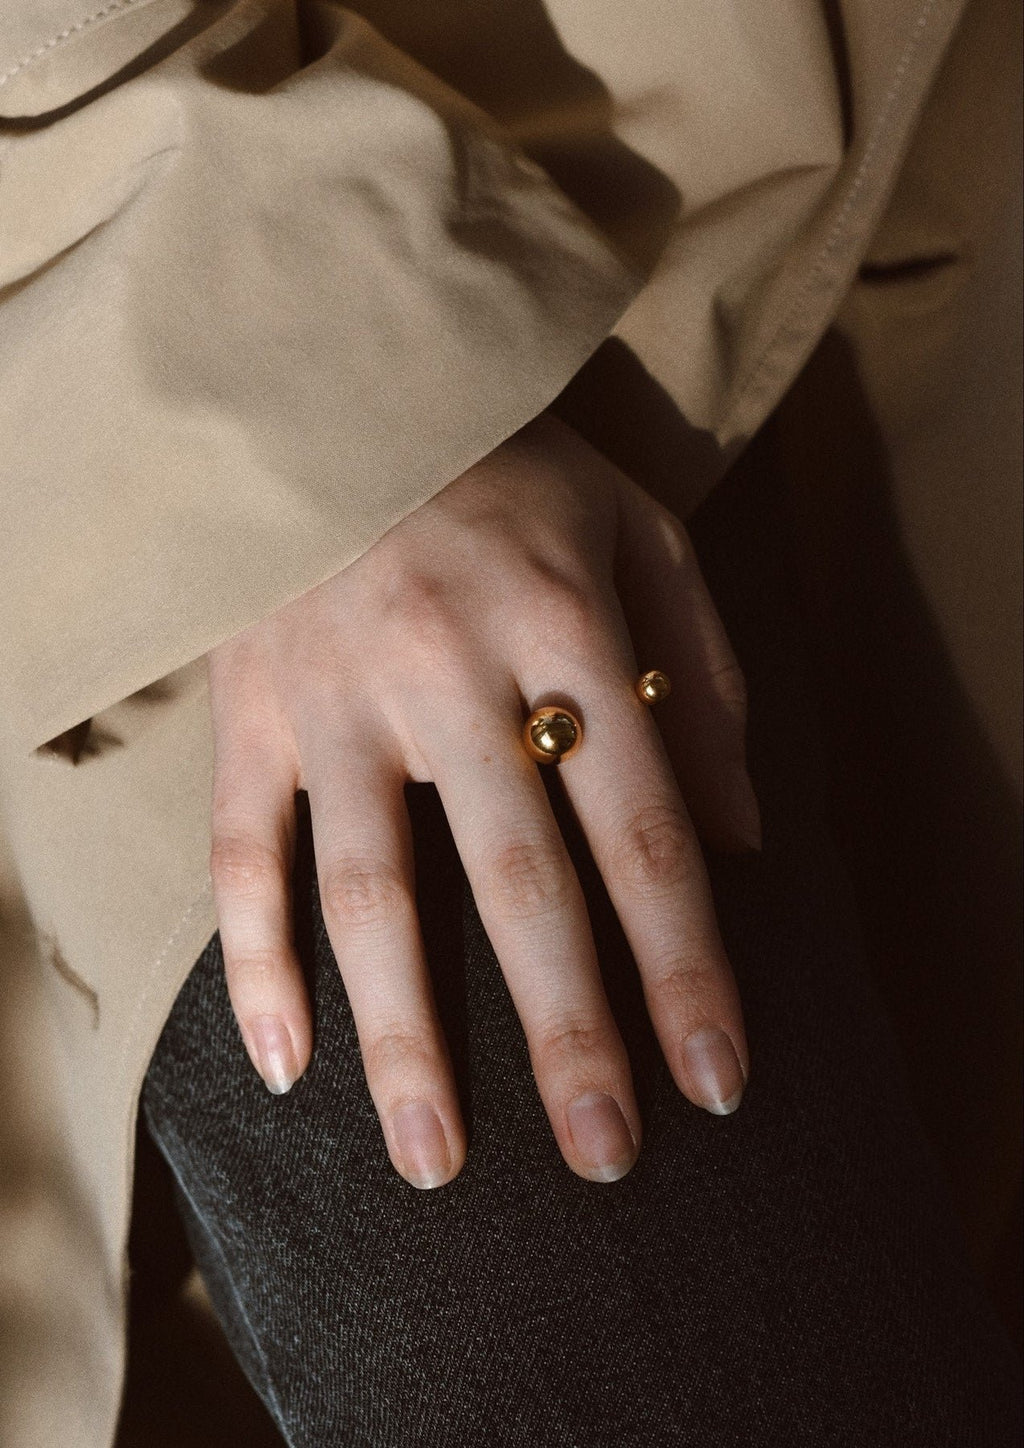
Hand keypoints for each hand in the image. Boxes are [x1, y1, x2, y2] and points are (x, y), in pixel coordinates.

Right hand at [206, 411, 758, 1186]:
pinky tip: (285, 1063)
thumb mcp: (645, 537)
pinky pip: (240, 849)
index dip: (685, 961)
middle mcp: (448, 667)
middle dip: (568, 1027)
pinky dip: (256, 960)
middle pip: (515, 878)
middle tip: (604, 1154)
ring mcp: (335, 693)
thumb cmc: (514, 471)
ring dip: (404, 1033)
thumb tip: (745, 844)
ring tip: (434, 1157)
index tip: (715, 1078)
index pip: (643, 825)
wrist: (343, 387)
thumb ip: (708, 680)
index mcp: (566, 622)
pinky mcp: (249, 708)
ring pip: (369, 888)